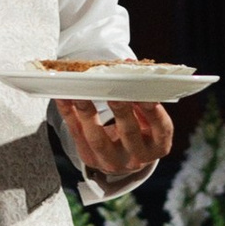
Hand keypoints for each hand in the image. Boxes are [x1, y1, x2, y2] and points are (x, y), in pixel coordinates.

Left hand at [54, 94, 176, 188]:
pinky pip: (76, 134)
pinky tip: (63, 97)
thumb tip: (127, 63)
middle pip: (129, 131)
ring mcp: (112, 162)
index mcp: (158, 145)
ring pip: (98, 138)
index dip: (154, 110)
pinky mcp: (89, 158)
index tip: (146, 92)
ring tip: (80, 92)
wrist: (121, 159)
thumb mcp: (147, 119)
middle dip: (120, 108)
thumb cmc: (137, 129)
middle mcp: (137, 158)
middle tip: (113, 88)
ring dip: (88, 112)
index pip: (161, 128)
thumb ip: (140, 96)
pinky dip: (69, 113)